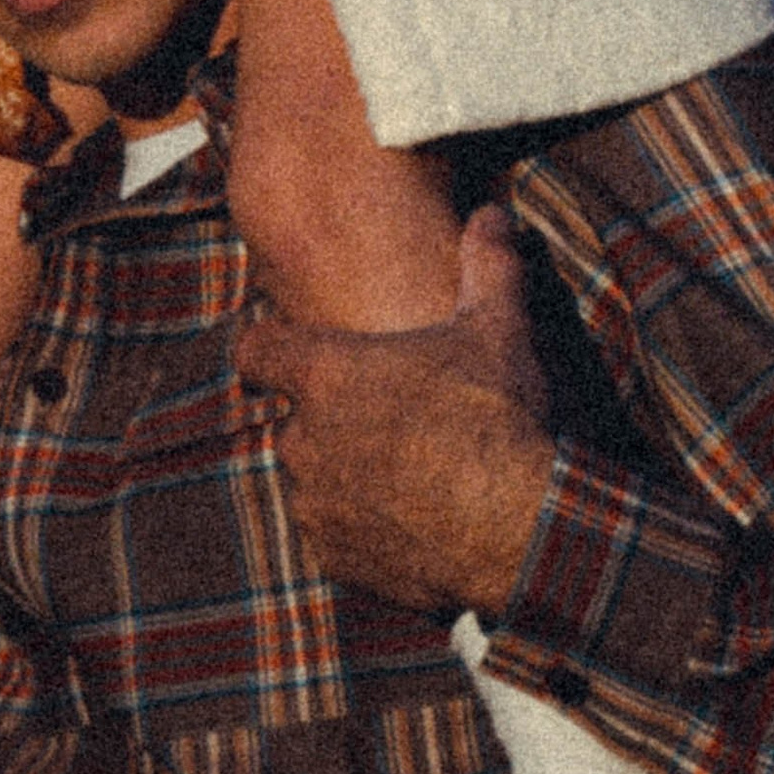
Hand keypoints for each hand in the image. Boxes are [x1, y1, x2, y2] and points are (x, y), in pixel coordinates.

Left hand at [235, 205, 556, 618]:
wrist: (518, 531)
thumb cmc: (499, 419)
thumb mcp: (498, 328)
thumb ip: (487, 264)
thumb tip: (494, 213)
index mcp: (326, 374)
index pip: (255, 351)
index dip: (268, 348)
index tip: (286, 351)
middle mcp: (304, 438)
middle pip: (295, 419)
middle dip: (331, 420)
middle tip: (388, 420)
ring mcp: (316, 504)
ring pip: (314, 480)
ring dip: (344, 476)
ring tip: (407, 476)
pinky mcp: (336, 560)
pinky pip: (335, 537)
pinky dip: (361, 531)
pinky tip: (413, 523)